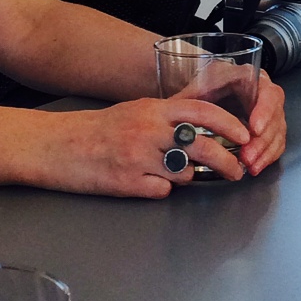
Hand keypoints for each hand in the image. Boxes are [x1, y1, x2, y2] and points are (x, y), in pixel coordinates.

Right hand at [50, 94, 253, 194]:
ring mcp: (138, 158)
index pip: (202, 112)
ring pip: (184, 173)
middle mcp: (148, 131)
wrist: (56, 145)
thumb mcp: (135, 111)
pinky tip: (147, 182)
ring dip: (187, 176)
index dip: (229, 125)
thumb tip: (198, 129)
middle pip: (202, 147)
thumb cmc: (96, 129)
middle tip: (236, 170)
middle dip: (226, 162)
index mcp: (152, 109)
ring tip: (175, 173)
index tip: (245, 135)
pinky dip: (160, 189)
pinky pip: (161, 191)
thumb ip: (166, 117)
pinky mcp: (127, 183)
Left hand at [151, 50, 286, 177]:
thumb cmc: (199, 88)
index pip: (266, 91)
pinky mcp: (267, 127)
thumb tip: (171, 116)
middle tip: (247, 157)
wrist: (207, 91)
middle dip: (263, 139)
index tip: (253, 129)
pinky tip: (256, 167)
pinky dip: (268, 156)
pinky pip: (276, 142)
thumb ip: (185, 101)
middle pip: (275, 113)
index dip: (264, 110)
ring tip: (249, 166)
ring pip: (277, 130)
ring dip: (265, 150)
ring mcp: (267, 110)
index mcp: (248, 76)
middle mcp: (262, 91)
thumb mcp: (193, 91)